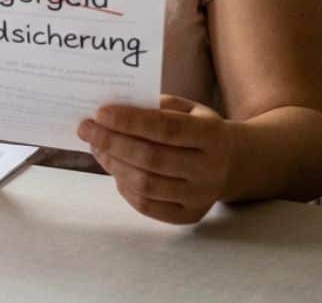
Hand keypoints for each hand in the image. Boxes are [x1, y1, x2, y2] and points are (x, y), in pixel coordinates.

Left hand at [78, 94, 239, 224]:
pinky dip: (124, 187)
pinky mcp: (189, 215)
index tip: (100, 112)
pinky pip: (147, 205)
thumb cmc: (199, 128)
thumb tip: (111, 112)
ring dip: (113, 164)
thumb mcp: (188, 108)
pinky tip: (114, 168)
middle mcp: (209, 169)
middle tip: (86, 128)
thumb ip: (155, 106)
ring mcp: (200, 196)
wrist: (235, 162)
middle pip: (151, 159)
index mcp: (212, 135)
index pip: (166, 129)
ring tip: (96, 146)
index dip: (130, 122)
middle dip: (112, 142)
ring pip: (146, 185)